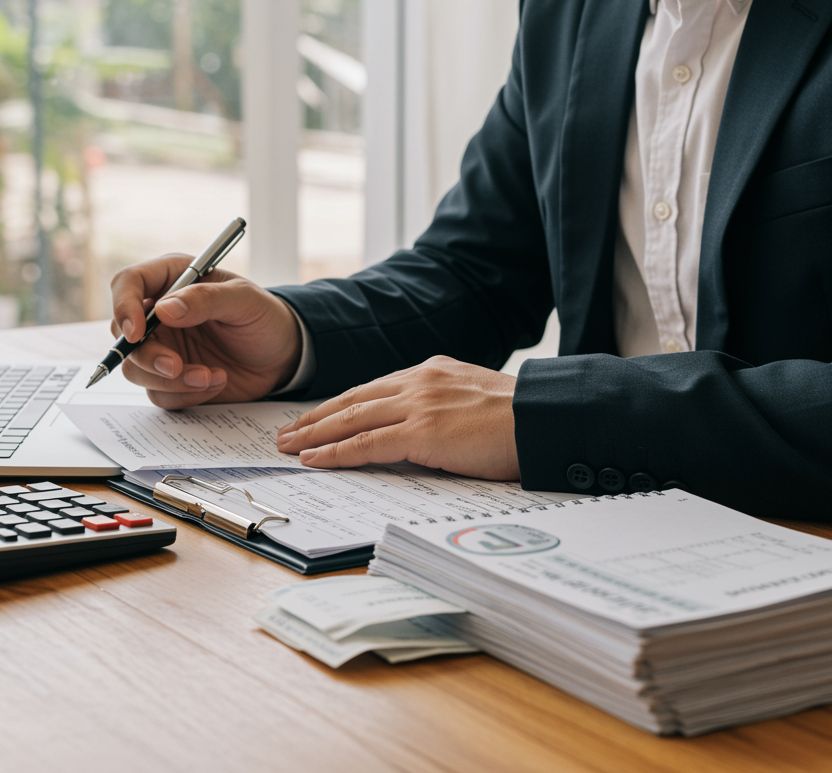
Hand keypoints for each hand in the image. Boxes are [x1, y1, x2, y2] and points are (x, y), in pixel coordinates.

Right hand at [109, 254, 301, 407]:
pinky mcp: (171, 379)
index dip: (123, 307)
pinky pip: (159, 393)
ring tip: (211, 376)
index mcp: (172, 279)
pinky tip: (216, 382)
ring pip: (136, 369)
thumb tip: (164, 310)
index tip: (137, 333)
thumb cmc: (265, 318)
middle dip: (148, 356)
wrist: (284, 355)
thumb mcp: (245, 300)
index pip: (127, 284)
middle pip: (124, 334)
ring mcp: (163, 347)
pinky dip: (185, 394)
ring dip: (171, 380)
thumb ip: (206, 299)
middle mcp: (159, 314)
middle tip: (177, 366)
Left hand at [275, 356, 520, 479]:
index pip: (374, 388)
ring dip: (314, 434)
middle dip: (316, 417)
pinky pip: (366, 443)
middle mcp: (419, 381)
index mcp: (432, 371)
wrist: (545, 419)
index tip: (318, 417)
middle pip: (353, 399)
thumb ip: (444, 407)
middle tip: (286, 432)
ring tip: (288, 446)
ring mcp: (418, 404)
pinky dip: (335, 452)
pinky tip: (315, 459)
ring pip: (351, 419)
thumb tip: (425, 430)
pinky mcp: (422, 431)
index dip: (341, 405)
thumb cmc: (521, 419)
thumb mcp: (475, 400)